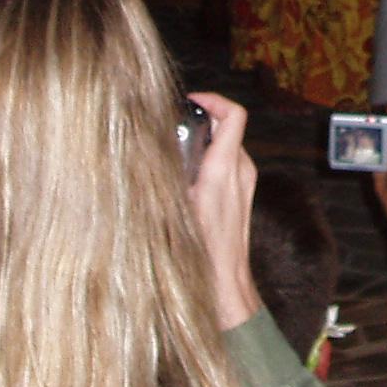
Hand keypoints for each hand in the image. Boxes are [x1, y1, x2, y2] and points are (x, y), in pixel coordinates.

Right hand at [184, 91, 261, 329]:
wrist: (226, 288)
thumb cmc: (201, 255)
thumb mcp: (173, 211)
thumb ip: (162, 178)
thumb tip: (141, 154)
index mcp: (225, 169)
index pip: (233, 114)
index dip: (213, 99)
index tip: (190, 100)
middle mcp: (241, 172)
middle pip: (227, 128)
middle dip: (202, 120)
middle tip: (173, 123)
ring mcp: (245, 184)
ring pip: (226, 147)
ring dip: (204, 141)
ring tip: (174, 149)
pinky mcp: (242, 198)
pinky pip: (228, 166)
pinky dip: (209, 161)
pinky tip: (183, 178)